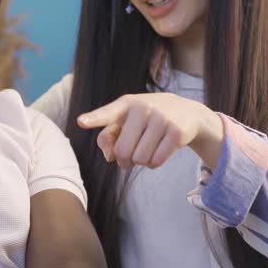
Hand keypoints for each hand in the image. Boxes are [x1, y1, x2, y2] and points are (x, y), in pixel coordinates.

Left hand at [77, 93, 222, 168]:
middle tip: (132, 154)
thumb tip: (109, 156)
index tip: (81, 122)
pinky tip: (159, 151)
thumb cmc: (148, 119)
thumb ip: (109, 136)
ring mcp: (161, 118)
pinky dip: (154, 163)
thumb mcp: (128, 120)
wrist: (186, 112)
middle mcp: (143, 108)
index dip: (94, 118)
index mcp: (126, 104)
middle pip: (122, 151)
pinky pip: (156, 162)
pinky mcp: (176, 132)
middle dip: (125, 159)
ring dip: (142, 161)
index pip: (107, 113)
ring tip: (148, 148)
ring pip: (140, 159)